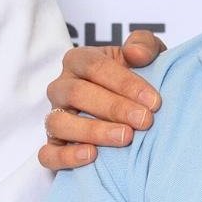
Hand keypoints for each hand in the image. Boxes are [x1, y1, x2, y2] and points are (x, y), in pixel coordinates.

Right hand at [38, 34, 165, 171]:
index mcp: (79, 60)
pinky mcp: (54, 146)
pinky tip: (92, 156)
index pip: (94, 66)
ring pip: (59, 123)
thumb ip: (144, 45)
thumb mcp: (149, 56)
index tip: (153, 101)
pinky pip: (48, 154)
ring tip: (125, 137)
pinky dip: (66, 156)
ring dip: (93, 131)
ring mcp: (55, 116)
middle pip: (77, 93)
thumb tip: (136, 53)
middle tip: (145, 121)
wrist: (137, 110)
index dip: (124, 82)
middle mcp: (62, 87)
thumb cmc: (140, 79)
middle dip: (114, 107)